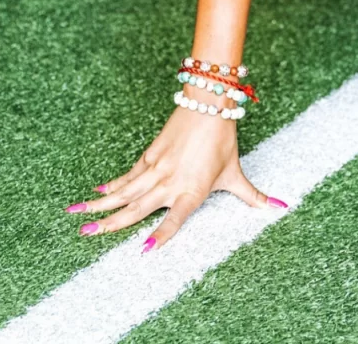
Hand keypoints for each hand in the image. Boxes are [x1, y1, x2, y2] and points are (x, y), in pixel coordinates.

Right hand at [65, 91, 284, 252]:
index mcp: (192, 191)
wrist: (208, 105)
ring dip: (100, 204)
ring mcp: (156, 168)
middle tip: (84, 233)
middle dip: (109, 222)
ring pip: (124, 191)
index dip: (160, 235)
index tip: (143, 251)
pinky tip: (96, 192)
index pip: (174, 219)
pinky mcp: (150, 155)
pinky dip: (111, 184)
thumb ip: (254, 197)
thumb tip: (281, 208)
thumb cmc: (224, 142)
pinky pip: (127, 175)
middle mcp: (170, 183)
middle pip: (135, 207)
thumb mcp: (237, 174)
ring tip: (76, 213)